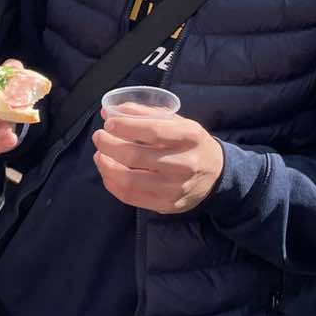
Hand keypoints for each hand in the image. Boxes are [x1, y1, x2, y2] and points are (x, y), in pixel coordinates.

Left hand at [92, 106, 223, 212]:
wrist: (217, 174)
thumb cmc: (189, 143)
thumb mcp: (177, 121)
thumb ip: (144, 113)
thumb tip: (108, 110)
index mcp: (190, 136)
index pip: (153, 131)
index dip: (126, 127)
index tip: (109, 123)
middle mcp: (185, 164)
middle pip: (136, 157)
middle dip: (109, 145)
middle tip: (99, 137)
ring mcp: (176, 188)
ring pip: (130, 181)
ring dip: (106, 167)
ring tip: (100, 155)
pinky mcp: (167, 205)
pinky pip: (131, 197)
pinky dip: (112, 183)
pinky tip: (108, 172)